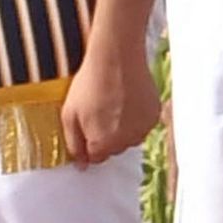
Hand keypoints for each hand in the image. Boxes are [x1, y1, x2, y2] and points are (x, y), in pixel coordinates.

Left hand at [60, 44, 160, 167]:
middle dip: (104, 135)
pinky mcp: (154, 114)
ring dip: (121, 128)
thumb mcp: (69, 115)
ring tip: (112, 103)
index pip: (96, 157)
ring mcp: (144, 129)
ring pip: (129, 137)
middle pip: (113, 148)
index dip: (88, 142)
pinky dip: (134, 116)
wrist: (117, 58)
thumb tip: (81, 164)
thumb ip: (74, 144)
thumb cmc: (90, 84)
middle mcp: (127, 142)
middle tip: (97, 110)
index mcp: (104, 144)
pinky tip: (125, 99)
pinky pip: (142, 124)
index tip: (86, 125)